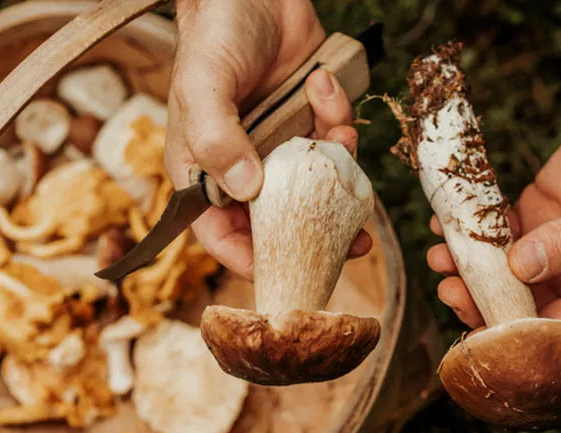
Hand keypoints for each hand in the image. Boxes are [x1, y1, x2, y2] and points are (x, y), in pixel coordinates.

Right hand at [163, 0, 369, 278]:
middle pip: (279, 220)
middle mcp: (242, 164)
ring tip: (338, 132)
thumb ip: (217, 139)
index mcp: (204, 168)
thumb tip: (246, 191)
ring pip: (317, 183)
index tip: (288, 270)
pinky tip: (325, 86)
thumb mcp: (204, 85)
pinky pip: (334, 139)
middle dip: (318, 230)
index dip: (251, 258)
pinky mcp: (310, 121)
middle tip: (356, 242)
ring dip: (337, 164)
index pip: (220, 233)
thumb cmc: (214, 34)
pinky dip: (338, 116)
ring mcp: (279, 145)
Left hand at [427, 128, 560, 329]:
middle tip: (449, 288)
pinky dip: (470, 229)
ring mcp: (547, 249)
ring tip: (440, 256)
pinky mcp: (530, 218)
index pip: (555, 331)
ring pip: (498, 270)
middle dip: (479, 300)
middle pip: (517, 305)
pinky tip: (446, 222)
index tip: (480, 327)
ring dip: (466, 267)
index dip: (516, 333)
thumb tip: (522, 268)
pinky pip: (494, 232)